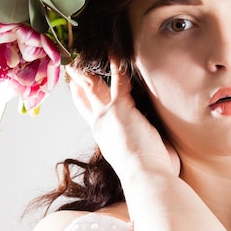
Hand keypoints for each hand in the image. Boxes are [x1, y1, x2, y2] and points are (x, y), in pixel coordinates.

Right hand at [65, 60, 180, 181]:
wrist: (146, 179)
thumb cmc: (149, 174)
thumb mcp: (139, 157)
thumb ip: (142, 145)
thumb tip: (158, 144)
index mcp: (105, 138)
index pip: (89, 115)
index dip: (82, 100)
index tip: (76, 89)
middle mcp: (101, 126)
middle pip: (84, 99)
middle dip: (78, 83)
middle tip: (71, 69)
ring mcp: (107, 116)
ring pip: (93, 86)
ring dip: (87, 70)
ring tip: (83, 56)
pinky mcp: (120, 108)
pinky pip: (117, 78)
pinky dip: (116, 63)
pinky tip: (114, 51)